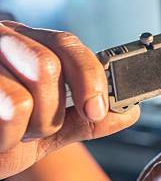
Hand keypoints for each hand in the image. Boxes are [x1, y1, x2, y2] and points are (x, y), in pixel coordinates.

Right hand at [0, 22, 139, 178]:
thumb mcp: (48, 130)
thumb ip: (85, 119)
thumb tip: (128, 110)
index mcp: (28, 47)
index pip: (68, 45)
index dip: (90, 77)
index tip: (98, 109)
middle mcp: (3, 43)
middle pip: (49, 66)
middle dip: (52, 113)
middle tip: (35, 128)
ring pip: (26, 92)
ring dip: (27, 128)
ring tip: (10, 133)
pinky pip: (8, 108)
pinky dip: (7, 137)